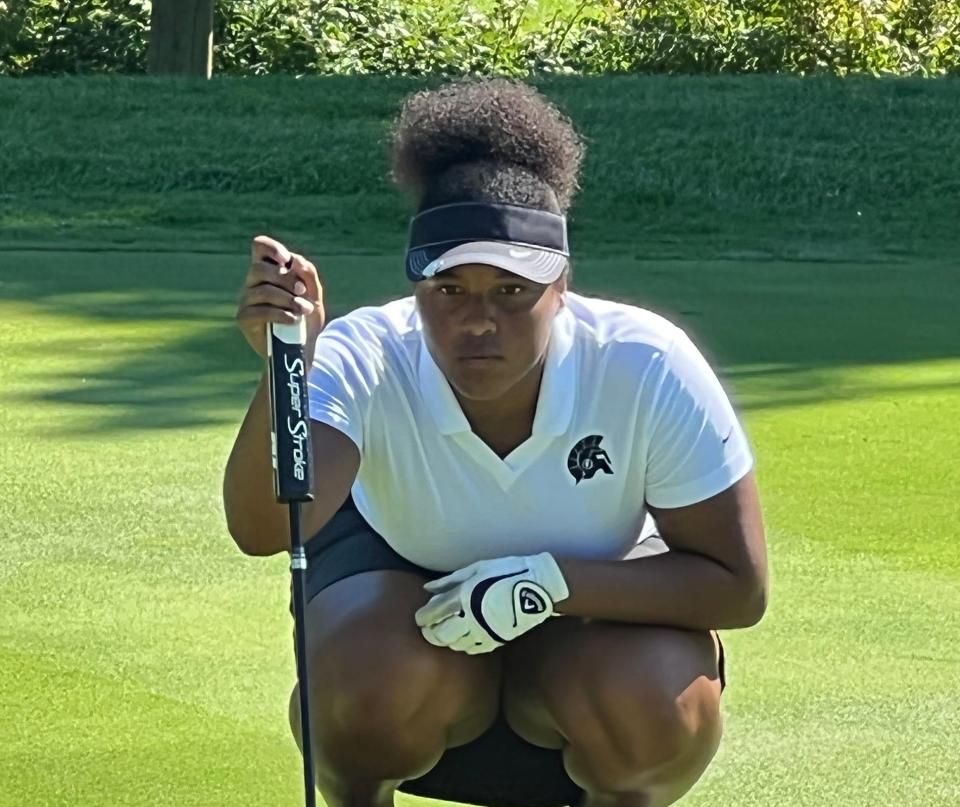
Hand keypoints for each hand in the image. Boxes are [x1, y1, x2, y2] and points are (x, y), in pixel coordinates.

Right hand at [236, 235, 325, 360]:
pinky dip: (280, 314)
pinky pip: (259, 311)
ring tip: (303, 310)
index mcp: (269, 271)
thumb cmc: (306, 318)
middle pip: (259, 268)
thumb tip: (295, 260)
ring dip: (287, 299)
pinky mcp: (244, 319)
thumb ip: (308, 274)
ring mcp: (247, 300)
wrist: (302, 348)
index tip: (286, 259)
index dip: (270, 248)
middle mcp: (253, 282)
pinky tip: (293, 320)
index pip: (259, 247)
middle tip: (302, 291)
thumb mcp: (314, 295)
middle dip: (285, 278)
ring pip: (262, 290)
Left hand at [414, 552, 568, 654]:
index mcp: (463, 596)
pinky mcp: (495, 640)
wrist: (536, 588)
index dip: (423, 617)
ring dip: (446, 640)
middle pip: (440, 635)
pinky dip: (463, 645)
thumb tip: (428, 588)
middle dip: (430, 633)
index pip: (433, 614)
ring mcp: (482, 631)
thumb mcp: (476, 569)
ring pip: (455, 645)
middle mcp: (469, 617)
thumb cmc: (506, 572)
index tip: (420, 616)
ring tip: (445, 633)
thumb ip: (450, 581)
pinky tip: (463, 638)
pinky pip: (473, 649)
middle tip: (428, 629)